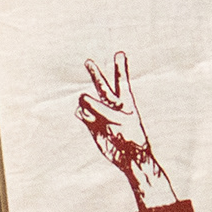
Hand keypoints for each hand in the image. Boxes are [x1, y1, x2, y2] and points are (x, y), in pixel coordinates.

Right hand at [75, 53, 173, 206]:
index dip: (120, 67)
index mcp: (125, 101)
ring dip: (87, 103)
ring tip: (93, 113)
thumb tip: (81, 99)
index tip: (120, 53)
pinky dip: (82, 114)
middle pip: (102, 86)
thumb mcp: (118, 119)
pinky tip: (87, 119)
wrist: (128, 157)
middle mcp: (112, 106)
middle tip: (88, 62)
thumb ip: (100, 107)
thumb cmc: (130, 137)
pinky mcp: (92, 125)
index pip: (121, 81)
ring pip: (87, 100)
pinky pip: (81, 113)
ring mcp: (101, 115)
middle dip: (95, 73)